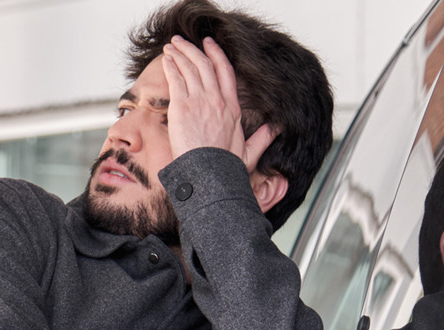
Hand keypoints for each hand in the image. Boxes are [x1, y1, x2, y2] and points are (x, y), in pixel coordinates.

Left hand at [162, 35, 274, 171]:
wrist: (208, 174)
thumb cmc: (225, 168)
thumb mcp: (249, 152)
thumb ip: (262, 138)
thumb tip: (276, 129)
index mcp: (232, 108)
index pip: (226, 72)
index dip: (217, 55)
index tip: (210, 45)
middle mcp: (217, 100)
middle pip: (205, 65)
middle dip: (194, 49)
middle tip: (184, 41)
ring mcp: (199, 101)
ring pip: (190, 67)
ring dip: (180, 53)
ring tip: (171, 46)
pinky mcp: (182, 107)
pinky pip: (176, 79)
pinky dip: (171, 66)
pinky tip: (167, 59)